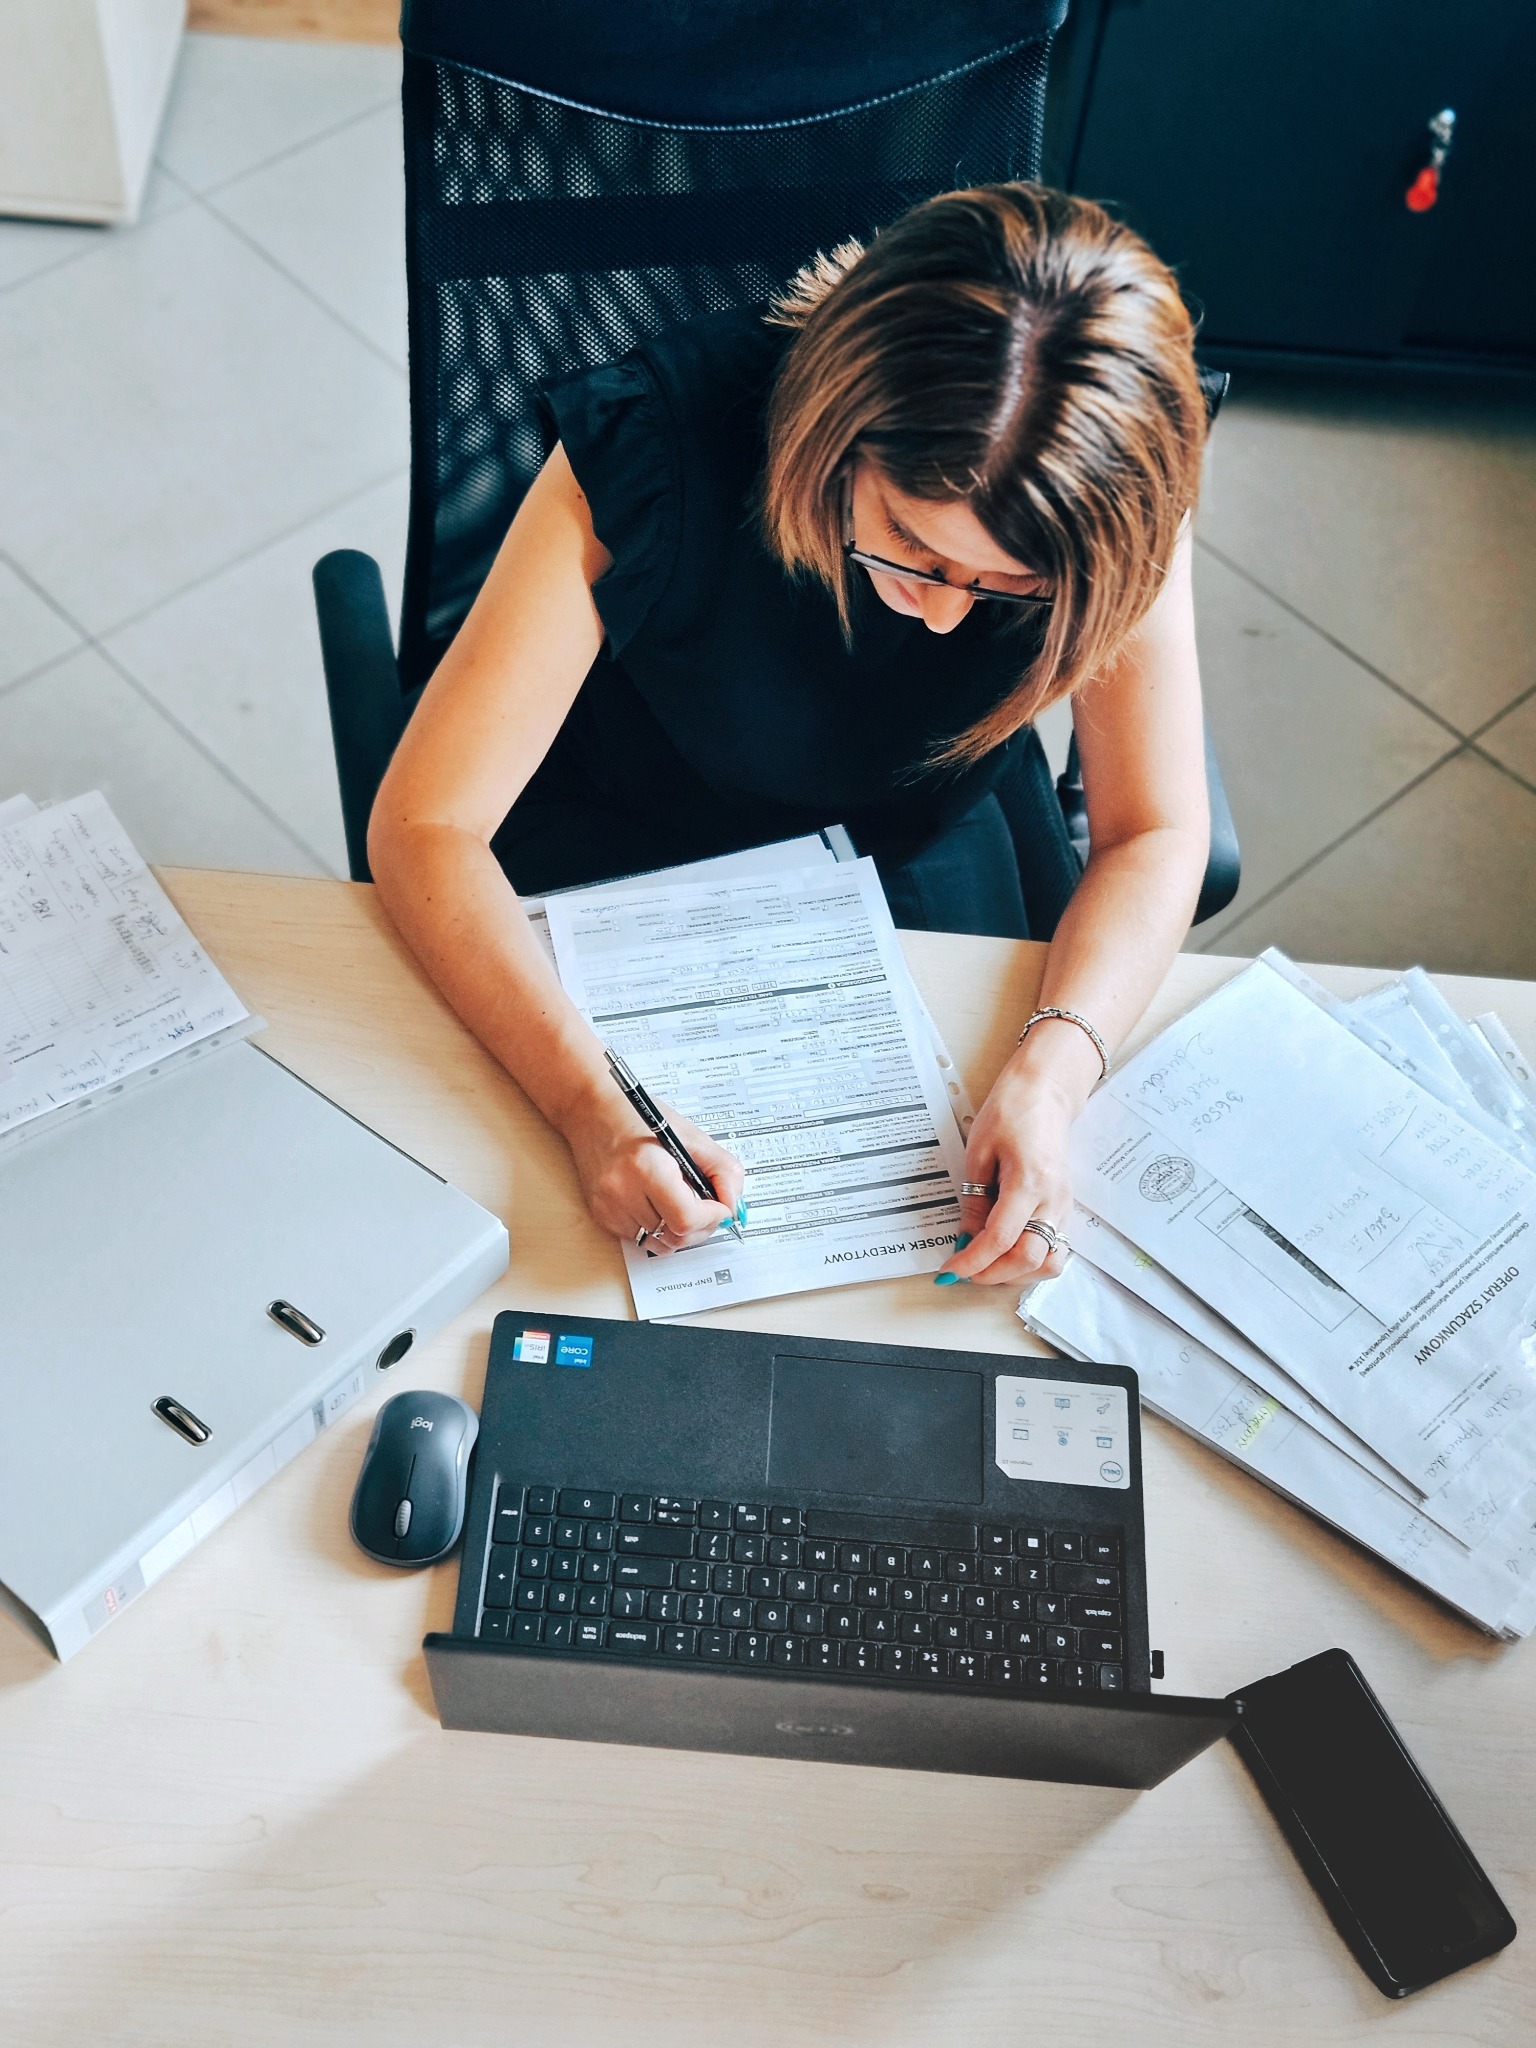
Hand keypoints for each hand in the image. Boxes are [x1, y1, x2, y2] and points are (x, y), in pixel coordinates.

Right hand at [560, 1087, 744, 1252]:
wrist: (590, 1110)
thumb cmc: (639, 1117)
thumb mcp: (691, 1136)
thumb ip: (723, 1171)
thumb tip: (734, 1206)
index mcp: (646, 1167)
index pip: (686, 1218)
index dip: (712, 1217)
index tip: (721, 1207)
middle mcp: (622, 1192)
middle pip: (676, 1237)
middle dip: (701, 1226)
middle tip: (707, 1206)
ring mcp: (609, 1207)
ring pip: (660, 1243)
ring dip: (679, 1229)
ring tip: (680, 1200)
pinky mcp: (601, 1216)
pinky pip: (641, 1239)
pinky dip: (657, 1227)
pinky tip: (656, 1201)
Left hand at [936, 1058, 1073, 1288]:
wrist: (1046, 1093)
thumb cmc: (1012, 1112)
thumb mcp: (979, 1151)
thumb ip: (975, 1199)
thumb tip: (968, 1236)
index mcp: (1029, 1182)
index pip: (1000, 1239)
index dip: (972, 1261)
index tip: (951, 1268)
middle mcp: (1053, 1200)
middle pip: (1029, 1260)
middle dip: (993, 1274)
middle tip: (965, 1269)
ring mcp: (1064, 1206)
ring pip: (1048, 1262)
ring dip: (1017, 1273)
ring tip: (988, 1263)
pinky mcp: (1065, 1208)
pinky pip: (1054, 1248)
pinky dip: (1031, 1260)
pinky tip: (1007, 1251)